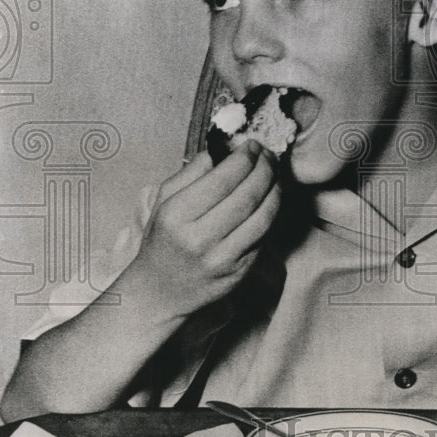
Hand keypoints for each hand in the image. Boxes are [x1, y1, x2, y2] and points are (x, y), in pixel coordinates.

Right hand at [129, 141, 280, 320]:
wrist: (160, 291)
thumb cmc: (163, 240)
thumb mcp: (163, 202)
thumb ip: (189, 173)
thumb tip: (217, 152)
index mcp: (178, 215)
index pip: (223, 179)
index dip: (244, 158)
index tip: (251, 145)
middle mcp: (200, 238)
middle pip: (247, 196)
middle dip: (265, 169)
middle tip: (269, 155)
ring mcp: (222, 258)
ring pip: (263, 217)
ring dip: (276, 190)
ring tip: (276, 174)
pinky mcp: (239, 272)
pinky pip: (264, 237)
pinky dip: (273, 213)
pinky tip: (272, 198)